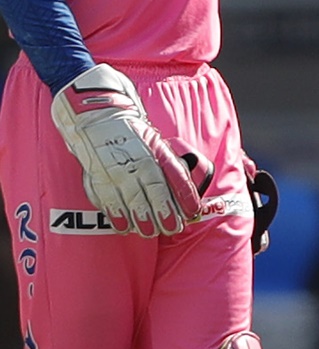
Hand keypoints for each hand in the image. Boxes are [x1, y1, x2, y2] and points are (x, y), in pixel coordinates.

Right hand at [50, 64, 210, 235]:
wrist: (96, 117)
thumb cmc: (132, 134)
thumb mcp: (155, 143)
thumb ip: (168, 164)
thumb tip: (184, 189)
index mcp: (154, 150)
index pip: (174, 176)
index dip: (184, 196)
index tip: (192, 212)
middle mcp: (135, 160)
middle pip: (153, 191)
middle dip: (164, 212)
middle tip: (172, 227)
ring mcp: (115, 169)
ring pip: (131, 199)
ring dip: (142, 218)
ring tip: (151, 231)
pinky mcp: (96, 176)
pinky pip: (108, 200)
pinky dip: (117, 215)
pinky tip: (125, 226)